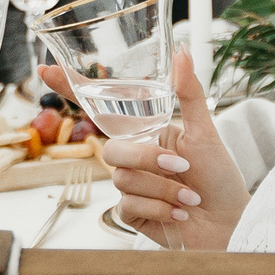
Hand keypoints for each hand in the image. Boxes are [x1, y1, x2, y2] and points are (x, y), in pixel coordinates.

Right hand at [49, 51, 247, 249]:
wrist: (229, 224)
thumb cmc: (220, 179)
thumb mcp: (205, 131)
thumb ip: (189, 92)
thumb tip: (181, 50)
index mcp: (146, 133)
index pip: (103, 109)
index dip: (71, 89)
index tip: (45, 68)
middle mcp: (134, 158)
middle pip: (111, 149)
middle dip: (148, 160)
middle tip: (183, 169)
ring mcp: (129, 186)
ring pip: (122, 178)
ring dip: (163, 188)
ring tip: (190, 197)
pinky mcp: (130, 213)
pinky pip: (127, 204)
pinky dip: (159, 207)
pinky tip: (179, 213)